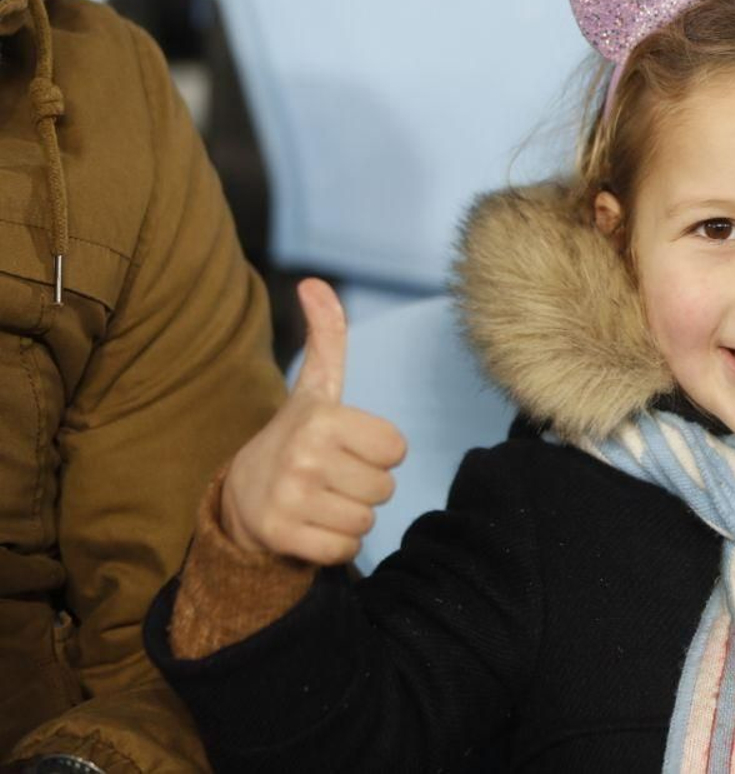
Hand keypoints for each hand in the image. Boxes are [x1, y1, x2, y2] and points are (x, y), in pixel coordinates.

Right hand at [219, 279, 407, 563]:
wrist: (240, 498)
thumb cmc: (296, 439)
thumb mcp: (314, 389)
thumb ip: (327, 338)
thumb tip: (314, 282)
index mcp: (321, 418)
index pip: (396, 449)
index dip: (378, 451)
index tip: (346, 447)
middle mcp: (303, 456)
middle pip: (385, 487)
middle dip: (365, 486)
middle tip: (330, 477)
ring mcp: (289, 498)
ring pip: (367, 520)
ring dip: (351, 515)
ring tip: (319, 499)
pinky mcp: (281, 536)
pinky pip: (345, 549)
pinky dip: (335, 545)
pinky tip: (311, 526)